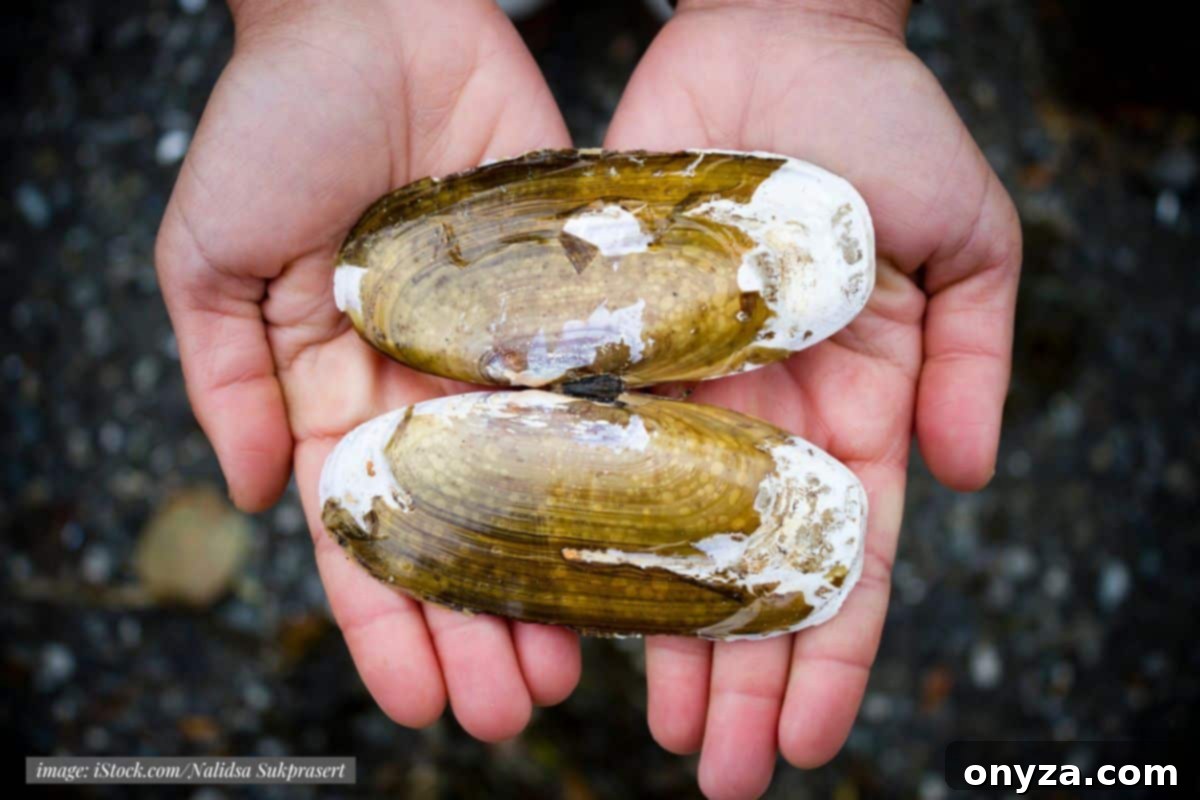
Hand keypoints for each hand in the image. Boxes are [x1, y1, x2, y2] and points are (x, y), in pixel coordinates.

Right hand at [155, 0, 580, 741]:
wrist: (372, 13)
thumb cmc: (275, 124)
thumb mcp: (211, 255)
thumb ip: (223, 376)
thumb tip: (260, 498)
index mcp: (339, 388)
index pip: (366, 529)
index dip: (385, 619)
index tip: (414, 700)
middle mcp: (430, 384)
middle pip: (463, 528)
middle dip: (479, 626)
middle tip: (512, 711)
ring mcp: (505, 347)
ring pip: (539, 484)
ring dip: (553, 577)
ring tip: (576, 667)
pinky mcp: (572, 297)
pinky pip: (599, 390)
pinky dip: (619, 467)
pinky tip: (641, 541)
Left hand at [605, 1, 1019, 795]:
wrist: (777, 35)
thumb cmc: (881, 124)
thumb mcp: (967, 237)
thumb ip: (975, 356)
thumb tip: (967, 478)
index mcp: (851, 407)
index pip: (842, 556)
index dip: (831, 654)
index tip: (806, 741)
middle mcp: (758, 415)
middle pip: (742, 570)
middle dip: (735, 674)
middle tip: (712, 770)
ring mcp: (678, 384)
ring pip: (657, 531)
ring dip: (652, 631)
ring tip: (639, 725)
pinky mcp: (605, 338)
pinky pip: (581, 440)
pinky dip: (568, 518)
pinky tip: (552, 597)